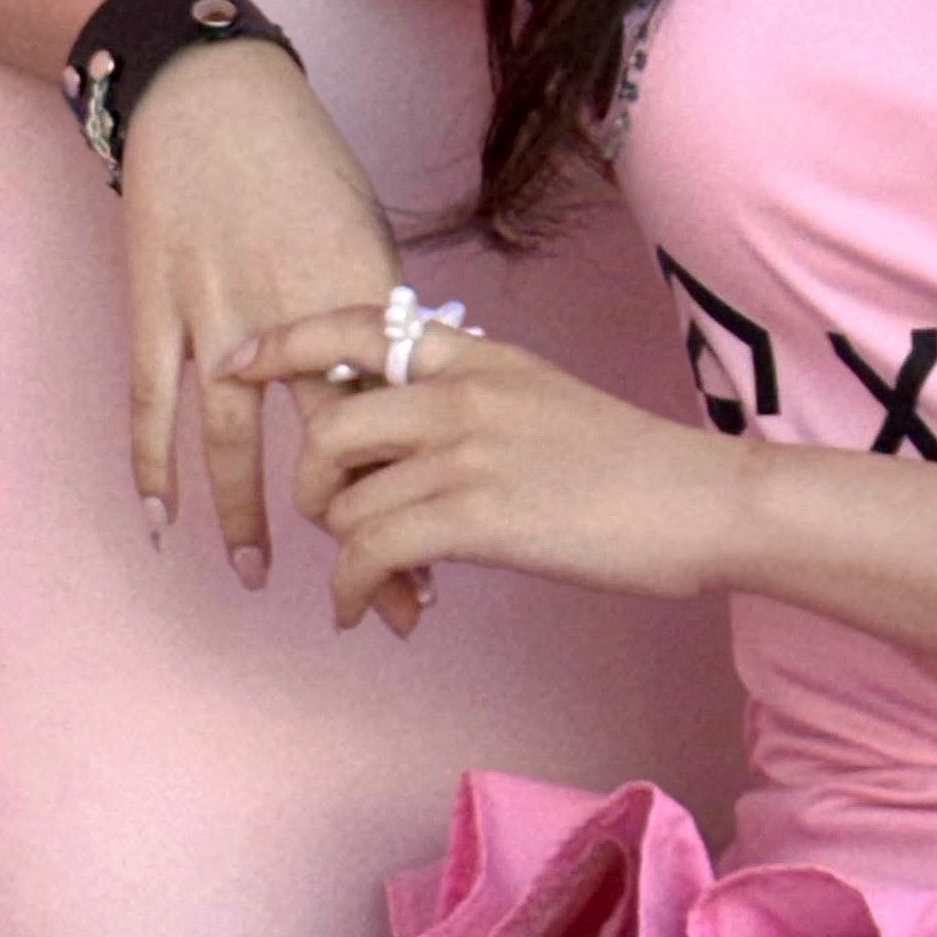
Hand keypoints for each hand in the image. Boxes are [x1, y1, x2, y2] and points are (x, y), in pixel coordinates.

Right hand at [118, 39, 425, 634]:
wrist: (209, 89)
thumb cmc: (299, 154)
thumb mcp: (363, 227)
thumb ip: (378, 310)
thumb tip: (405, 383)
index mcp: (358, 289)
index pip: (399, 409)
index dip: (422, 484)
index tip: (451, 549)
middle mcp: (289, 309)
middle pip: (334, 441)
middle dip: (367, 527)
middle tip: (397, 605)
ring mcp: (214, 310)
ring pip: (232, 437)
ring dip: (249, 515)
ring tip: (268, 578)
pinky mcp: (155, 303)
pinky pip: (151, 398)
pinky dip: (152, 463)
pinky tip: (161, 521)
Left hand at [223, 304, 750, 630]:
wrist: (696, 499)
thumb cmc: (626, 462)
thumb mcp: (538, 397)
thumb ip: (468, 400)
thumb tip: (401, 436)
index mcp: (478, 354)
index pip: (359, 324)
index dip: (284, 340)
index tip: (240, 364)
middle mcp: (462, 389)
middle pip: (328, 423)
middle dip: (311, 485)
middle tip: (338, 523)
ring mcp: (467, 450)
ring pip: (346, 499)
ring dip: (340, 551)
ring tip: (370, 579)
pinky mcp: (477, 515)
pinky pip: (371, 552)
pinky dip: (354, 591)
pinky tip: (371, 612)